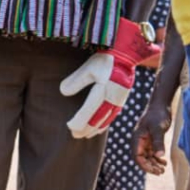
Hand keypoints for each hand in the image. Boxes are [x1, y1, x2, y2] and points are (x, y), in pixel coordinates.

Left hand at [60, 19, 159, 138]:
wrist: (127, 52)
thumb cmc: (105, 59)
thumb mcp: (89, 66)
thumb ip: (76, 80)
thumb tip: (63, 92)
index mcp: (104, 89)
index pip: (89, 110)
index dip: (80, 121)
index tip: (69, 126)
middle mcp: (114, 97)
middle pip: (98, 118)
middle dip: (86, 129)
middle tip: (75, 136)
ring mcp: (120, 98)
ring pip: (107, 118)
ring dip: (96, 128)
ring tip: (86, 136)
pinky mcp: (123, 97)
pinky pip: (114, 114)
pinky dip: (106, 123)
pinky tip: (99, 128)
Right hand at [132, 101, 171, 174]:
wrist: (160, 104)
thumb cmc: (157, 115)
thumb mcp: (158, 128)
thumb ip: (158, 142)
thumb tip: (159, 156)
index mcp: (137, 140)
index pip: (137, 157)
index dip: (144, 165)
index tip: (154, 170)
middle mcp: (139, 142)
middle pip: (142, 159)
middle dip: (150, 167)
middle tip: (161, 173)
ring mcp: (145, 141)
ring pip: (147, 157)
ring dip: (154, 164)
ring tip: (163, 170)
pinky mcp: (151, 140)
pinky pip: (152, 152)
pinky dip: (157, 158)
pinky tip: (164, 162)